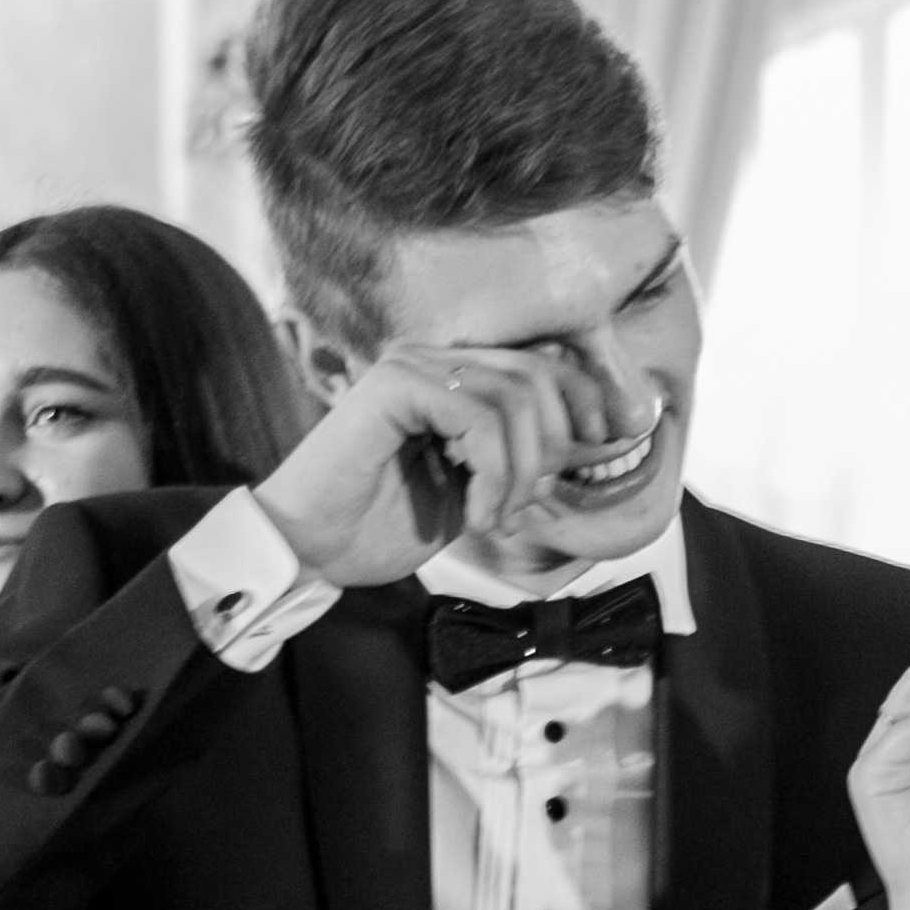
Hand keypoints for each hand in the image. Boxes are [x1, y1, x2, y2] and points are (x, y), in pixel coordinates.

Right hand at [255, 343, 636, 588]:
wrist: (311, 550)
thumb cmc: (380, 527)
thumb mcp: (474, 493)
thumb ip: (518, 460)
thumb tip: (589, 440)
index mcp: (449, 377)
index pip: (540, 363)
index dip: (582, 400)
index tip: (598, 449)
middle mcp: (431, 359)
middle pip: (536, 375)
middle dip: (549, 451)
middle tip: (521, 510)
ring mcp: (411, 366)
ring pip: (513, 398)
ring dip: (520, 473)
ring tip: (494, 519)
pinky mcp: (393, 384)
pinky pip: (478, 418)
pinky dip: (493, 475)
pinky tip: (477, 514)